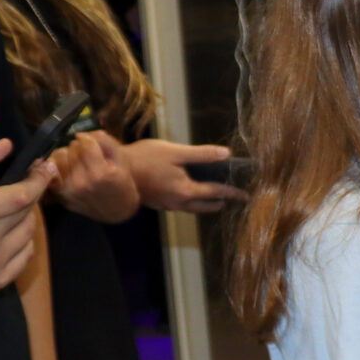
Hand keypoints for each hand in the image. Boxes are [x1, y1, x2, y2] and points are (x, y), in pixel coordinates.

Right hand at [0, 142, 49, 294]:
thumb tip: (6, 145)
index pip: (20, 196)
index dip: (38, 180)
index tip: (44, 168)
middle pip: (27, 213)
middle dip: (30, 195)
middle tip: (22, 186)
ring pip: (30, 233)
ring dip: (26, 217)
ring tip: (7, 210)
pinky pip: (27, 254)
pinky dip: (23, 240)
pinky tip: (5, 233)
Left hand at [53, 130, 139, 223]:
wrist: (118, 209)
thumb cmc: (121, 182)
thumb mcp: (122, 160)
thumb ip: (105, 142)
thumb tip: (80, 135)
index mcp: (101, 174)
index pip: (85, 142)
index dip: (91, 141)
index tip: (95, 146)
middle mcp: (81, 183)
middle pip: (72, 148)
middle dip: (81, 148)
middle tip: (90, 158)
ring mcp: (68, 190)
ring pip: (59, 155)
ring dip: (69, 155)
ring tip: (80, 163)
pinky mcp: (59, 195)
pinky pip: (51, 169)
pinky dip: (58, 165)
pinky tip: (70, 170)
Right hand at [125, 139, 248, 214]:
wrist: (114, 169)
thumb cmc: (144, 158)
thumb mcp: (175, 152)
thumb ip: (202, 155)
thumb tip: (226, 154)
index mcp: (186, 191)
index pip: (216, 192)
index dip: (232, 192)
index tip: (245, 195)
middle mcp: (178, 202)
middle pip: (206, 206)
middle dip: (220, 201)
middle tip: (231, 196)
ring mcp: (166, 205)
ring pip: (192, 207)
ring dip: (205, 202)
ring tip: (214, 195)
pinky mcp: (156, 203)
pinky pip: (180, 205)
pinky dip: (190, 200)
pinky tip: (188, 190)